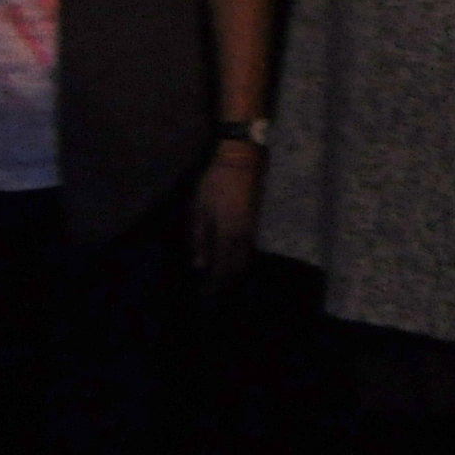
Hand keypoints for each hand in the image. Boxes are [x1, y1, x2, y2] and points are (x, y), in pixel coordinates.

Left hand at [192, 143, 262, 283]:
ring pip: (245, 258)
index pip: (222, 268)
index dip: (213, 285)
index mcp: (228, 235)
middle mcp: (244, 237)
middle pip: (237, 267)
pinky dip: (240, 258)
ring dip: (234, 271)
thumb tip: (199, 265)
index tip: (204, 295)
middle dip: (226, 282)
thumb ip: (198, 238)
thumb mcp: (199, 209)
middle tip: (213, 291)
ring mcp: (253, 228)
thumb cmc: (215, 182)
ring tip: (222, 278)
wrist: (241, 158)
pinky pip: (249, 248)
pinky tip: (231, 258)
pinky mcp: (255, 220)